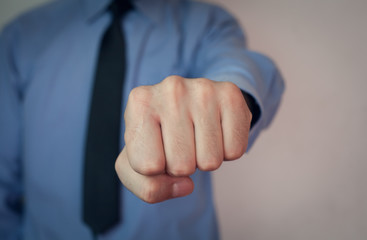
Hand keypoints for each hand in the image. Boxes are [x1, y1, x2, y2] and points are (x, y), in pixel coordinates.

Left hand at [115, 75, 251, 202]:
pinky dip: (226, 151)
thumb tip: (186, 185)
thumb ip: (149, 188)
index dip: (155, 170)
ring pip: (210, 161)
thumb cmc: (158, 136)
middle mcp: (170, 89)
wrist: (188, 104)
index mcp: (140, 103)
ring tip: (197, 137)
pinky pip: (234, 150)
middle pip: (181, 166)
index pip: (148, 167)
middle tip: (180, 144)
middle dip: (181, 166)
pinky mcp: (230, 95)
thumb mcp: (137, 164)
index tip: (157, 149)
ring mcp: (203, 89)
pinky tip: (215, 132)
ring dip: (204, 159)